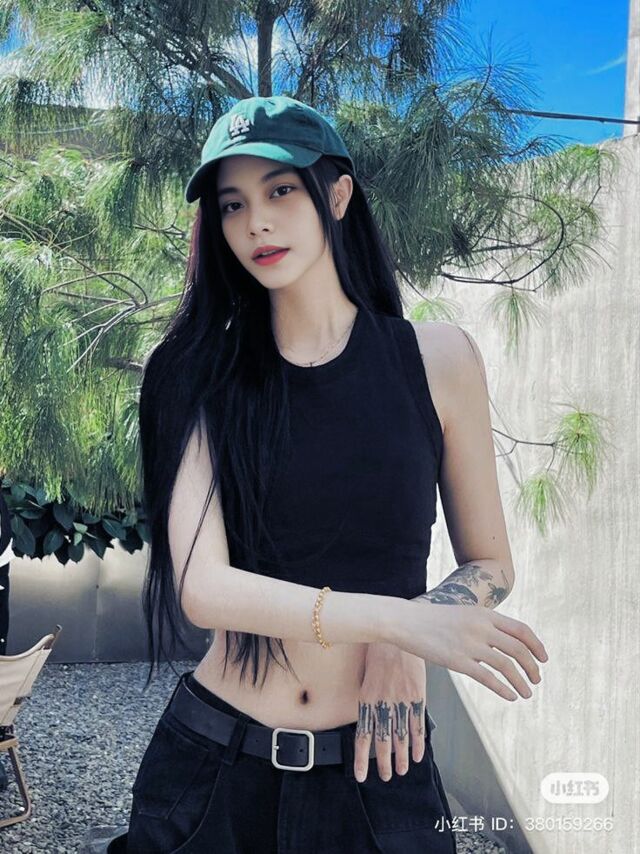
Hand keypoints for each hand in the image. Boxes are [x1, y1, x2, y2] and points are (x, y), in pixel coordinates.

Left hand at [354, 642, 428, 782]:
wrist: (397, 635)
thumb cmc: (380, 653)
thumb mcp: (367, 676)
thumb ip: (368, 699)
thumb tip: (368, 719)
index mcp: (366, 700)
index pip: (362, 736)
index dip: (361, 758)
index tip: (360, 775)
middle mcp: (383, 704)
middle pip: (382, 741)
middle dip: (383, 763)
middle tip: (385, 777)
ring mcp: (401, 702)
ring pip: (400, 738)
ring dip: (401, 758)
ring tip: (401, 771)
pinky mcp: (417, 697)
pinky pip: (417, 725)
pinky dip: (418, 743)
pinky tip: (417, 755)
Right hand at [393, 601, 547, 700]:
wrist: (405, 620)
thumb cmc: (432, 619)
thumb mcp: (463, 613)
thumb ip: (483, 624)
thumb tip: (502, 641)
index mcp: (484, 614)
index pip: (521, 630)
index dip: (537, 646)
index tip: (543, 659)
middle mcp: (481, 627)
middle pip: (519, 649)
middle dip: (532, 667)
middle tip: (537, 679)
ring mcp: (470, 644)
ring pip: (507, 666)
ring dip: (521, 682)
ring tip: (526, 693)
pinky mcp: (457, 661)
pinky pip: (488, 678)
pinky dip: (504, 689)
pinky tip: (510, 696)